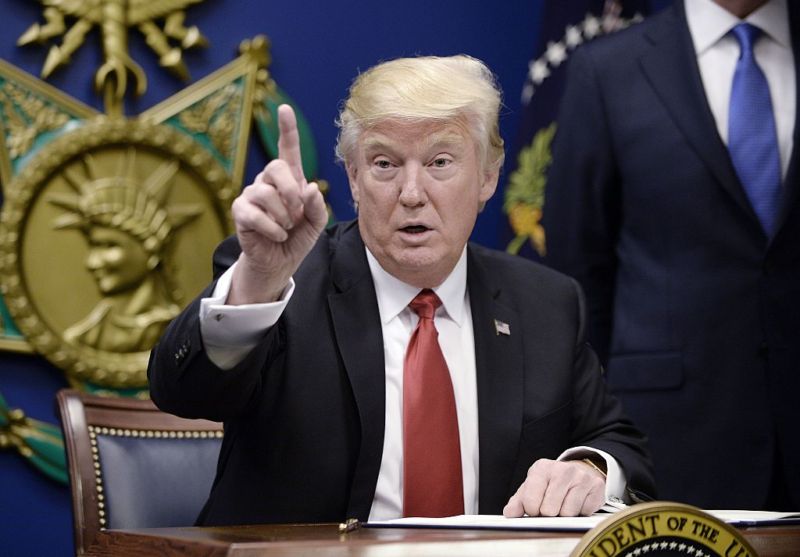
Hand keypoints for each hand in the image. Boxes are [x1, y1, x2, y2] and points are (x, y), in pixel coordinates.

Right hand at [228, 104, 327, 303]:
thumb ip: (317, 205)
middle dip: (291, 192)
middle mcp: (267, 181)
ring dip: (283, 215)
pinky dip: (272, 227)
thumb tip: (310, 187)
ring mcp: (251, 195)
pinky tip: (277, 235)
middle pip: (275, 167)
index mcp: (289, 179)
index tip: (284, 108)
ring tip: (286, 227)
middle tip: (297, 213)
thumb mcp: (316, 223)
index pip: (287, 149)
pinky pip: (254, 213)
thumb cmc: (297, 237)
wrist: (280, 261)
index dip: (287, 129)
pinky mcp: (240, 212)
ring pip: (265, 192)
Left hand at [503, 459, 605, 516]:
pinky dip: (580, 512)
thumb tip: (510, 514)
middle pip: (549, 510)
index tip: (535, 507)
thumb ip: (518, 501)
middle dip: (549, 513)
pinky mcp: (597, 486)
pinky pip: (585, 512)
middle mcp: (562, 469)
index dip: (532, 510)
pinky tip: (577, 502)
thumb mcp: (532, 488)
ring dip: (564, 514)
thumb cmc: (551, 483)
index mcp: (541, 468)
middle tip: (551, 506)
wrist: (579, 472)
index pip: (531, 501)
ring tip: (564, 503)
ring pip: (567, 513)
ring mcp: (581, 477)